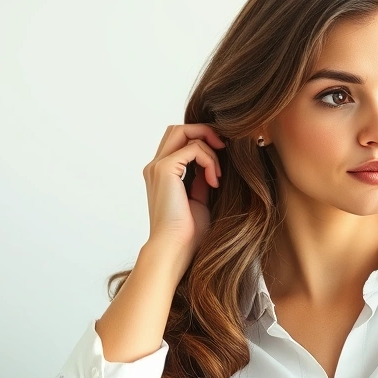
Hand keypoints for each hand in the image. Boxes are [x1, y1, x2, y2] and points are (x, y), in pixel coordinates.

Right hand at [142, 124, 223, 272]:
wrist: (175, 249)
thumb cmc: (188, 232)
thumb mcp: (199, 199)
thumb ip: (201, 178)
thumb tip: (212, 164)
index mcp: (160, 174)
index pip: (178, 140)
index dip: (201, 141)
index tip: (220, 159)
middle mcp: (155, 167)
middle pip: (178, 129)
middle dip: (204, 133)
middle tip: (223, 149)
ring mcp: (157, 167)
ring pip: (183, 131)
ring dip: (208, 145)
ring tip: (218, 172)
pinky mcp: (164, 169)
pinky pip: (193, 148)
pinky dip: (209, 160)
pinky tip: (214, 181)